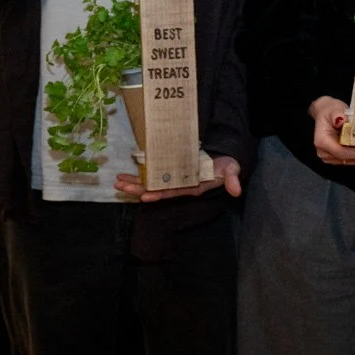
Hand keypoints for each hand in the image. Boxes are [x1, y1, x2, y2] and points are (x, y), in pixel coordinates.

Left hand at [114, 154, 240, 200]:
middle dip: (138, 188)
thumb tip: (236, 190)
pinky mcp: (170, 170)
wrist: (223, 158)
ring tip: (117, 182)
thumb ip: (232, 179)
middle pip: (156, 189)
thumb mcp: (231, 170)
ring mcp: (173, 178)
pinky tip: (128, 173)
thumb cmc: (226, 165)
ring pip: (151, 183)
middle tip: (120, 186)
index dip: (158, 195)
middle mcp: (180, 185)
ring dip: (134, 182)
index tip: (144, 196)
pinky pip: (153, 174)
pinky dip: (140, 174)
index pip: (173, 193)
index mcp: (192, 188)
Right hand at [310, 96, 354, 165]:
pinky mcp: (340, 158)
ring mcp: (333, 158)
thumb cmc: (329, 111)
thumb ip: (337, 114)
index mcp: (322, 142)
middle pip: (349, 159)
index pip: (341, 152)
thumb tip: (341, 120)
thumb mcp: (333, 108)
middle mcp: (326, 153)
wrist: (327, 113)